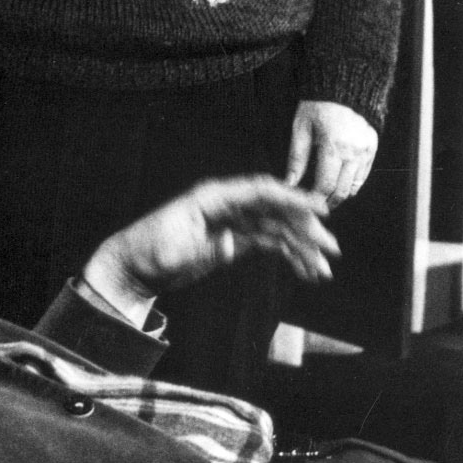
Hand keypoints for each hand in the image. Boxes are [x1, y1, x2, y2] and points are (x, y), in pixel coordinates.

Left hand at [79, 175, 338, 324]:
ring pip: (276, 228)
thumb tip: (233, 244)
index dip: (292, 198)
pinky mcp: (233, 240)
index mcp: (213, 197)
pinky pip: (268, 243)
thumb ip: (203, 248)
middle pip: (275, 210)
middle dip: (306, 228)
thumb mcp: (172, 252)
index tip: (320, 208)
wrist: (133, 268)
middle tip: (330, 249)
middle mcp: (227, 205)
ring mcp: (232, 222)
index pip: (260, 191)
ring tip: (323, 269)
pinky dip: (288, 255)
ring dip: (302, 247)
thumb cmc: (147, 253)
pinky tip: (305, 270)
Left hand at [284, 100, 377, 207]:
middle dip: (329, 201)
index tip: (307, 204)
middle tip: (318, 205)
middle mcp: (352, 151)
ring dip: (341, 195)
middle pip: (342, 190)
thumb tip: (289, 183)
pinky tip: (342, 183)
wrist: (343, 88)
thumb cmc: (317, 106)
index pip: (325, 184)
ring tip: (328, 196)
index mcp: (332, 146)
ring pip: (355, 186)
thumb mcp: (301, 129)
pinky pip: (364, 174)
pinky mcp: (373, 147)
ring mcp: (365, 150)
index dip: (315, 199)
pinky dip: (353, 184)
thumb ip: (296, 158)